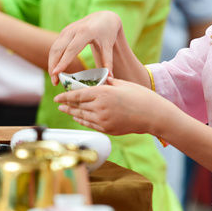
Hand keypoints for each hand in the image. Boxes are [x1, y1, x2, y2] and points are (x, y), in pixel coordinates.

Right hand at [48, 11, 121, 84]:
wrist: (104, 17)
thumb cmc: (107, 32)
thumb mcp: (109, 46)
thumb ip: (108, 62)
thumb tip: (110, 78)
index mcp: (85, 32)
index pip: (71, 49)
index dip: (63, 62)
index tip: (56, 73)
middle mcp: (73, 30)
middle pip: (58, 49)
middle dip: (53, 66)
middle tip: (55, 82)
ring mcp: (67, 30)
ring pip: (54, 48)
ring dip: (51, 63)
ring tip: (54, 79)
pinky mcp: (64, 32)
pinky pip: (55, 46)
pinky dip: (53, 58)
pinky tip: (55, 69)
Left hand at [54, 77, 176, 135]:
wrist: (153, 115)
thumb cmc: (141, 96)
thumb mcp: (123, 84)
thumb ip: (109, 83)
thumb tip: (101, 81)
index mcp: (103, 93)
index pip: (78, 95)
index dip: (66, 96)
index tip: (58, 96)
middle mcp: (100, 107)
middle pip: (78, 106)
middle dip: (67, 104)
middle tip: (59, 103)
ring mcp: (103, 120)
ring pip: (82, 116)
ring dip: (72, 113)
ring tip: (66, 110)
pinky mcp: (108, 129)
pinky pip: (90, 124)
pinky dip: (82, 120)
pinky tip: (78, 118)